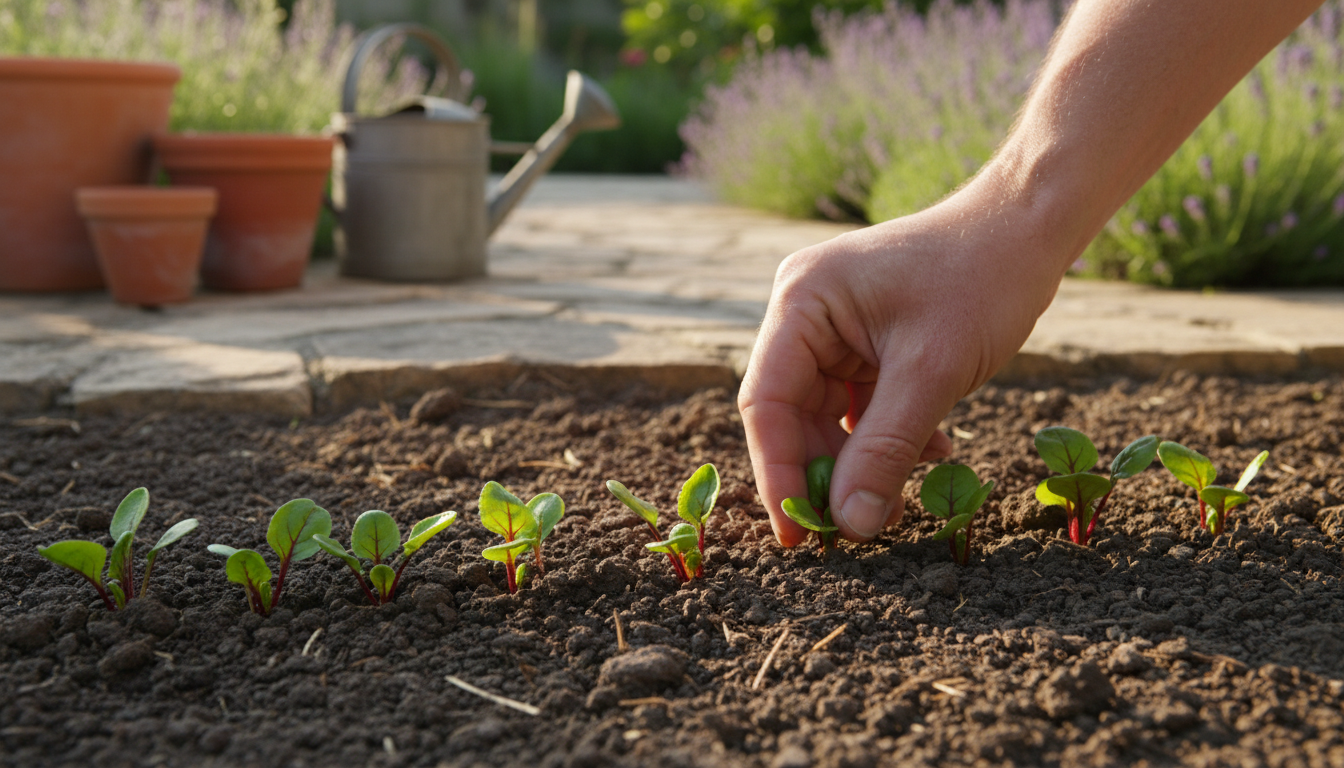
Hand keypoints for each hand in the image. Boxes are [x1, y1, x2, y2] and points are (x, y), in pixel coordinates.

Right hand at [739, 179, 1067, 545]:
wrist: (1029, 228)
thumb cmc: (980, 280)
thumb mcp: (930, 373)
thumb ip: (884, 451)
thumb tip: (851, 526)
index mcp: (801, 302)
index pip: (767, 403)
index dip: (777, 473)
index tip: (798, 534)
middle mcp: (805, 313)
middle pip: (793, 414)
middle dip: (827, 474)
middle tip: (856, 530)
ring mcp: (834, 327)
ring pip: (827, 416)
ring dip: (861, 462)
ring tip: (899, 503)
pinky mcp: (865, 341)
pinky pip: (859, 404)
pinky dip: (886, 437)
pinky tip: (930, 455)